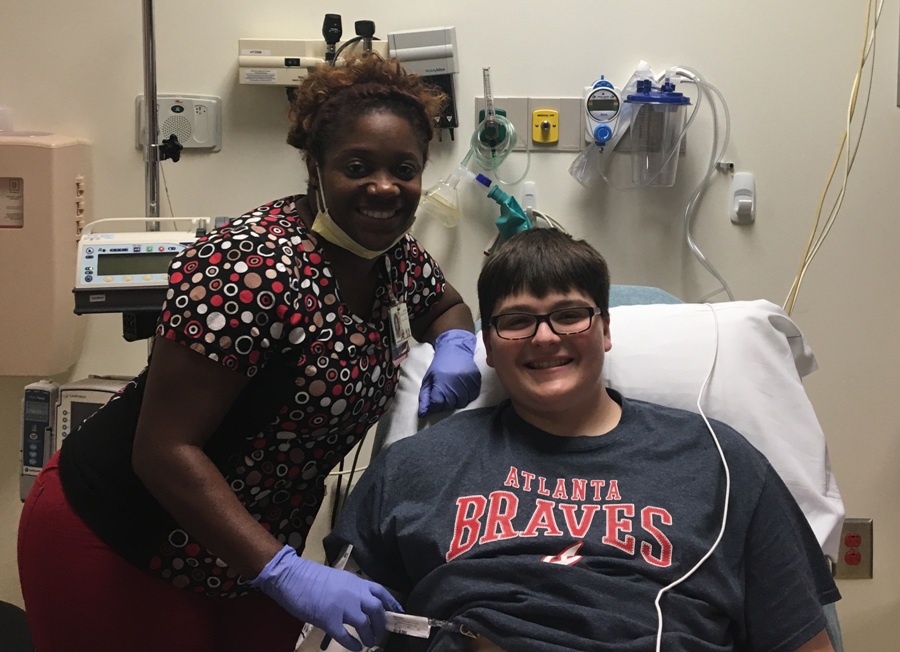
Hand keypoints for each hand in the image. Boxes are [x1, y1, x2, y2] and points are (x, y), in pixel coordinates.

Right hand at [250, 545, 400, 650]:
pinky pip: (345, 636)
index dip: (392, 603)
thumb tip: (360, 603)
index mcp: (355, 581)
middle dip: (381, 623)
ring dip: (369, 635)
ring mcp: (341, 606)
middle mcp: (353, 593)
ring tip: (368, 642)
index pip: (380, 591)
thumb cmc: (311, 577)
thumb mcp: (338, 579)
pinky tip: (355, 648)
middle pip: (376, 609)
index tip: (399, 613)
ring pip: (364, 624)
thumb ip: (351, 589)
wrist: (291, 577)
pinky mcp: (328, 619)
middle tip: (380, 633)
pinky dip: (352, 644)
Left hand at [417, 329, 480, 416]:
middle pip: (451, 405)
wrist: (455, 348)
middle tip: (445, 396)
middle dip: (446, 403)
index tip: (436, 401)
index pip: (438, 404)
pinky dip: (467, 396)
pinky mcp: (476, 380)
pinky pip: (473, 396)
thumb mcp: (428, 379)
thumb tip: (422, 414)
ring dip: (458, 401)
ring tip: (454, 393)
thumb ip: (425, 397)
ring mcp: (467, 382)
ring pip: (463, 402)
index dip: (436, 405)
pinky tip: (462, 390)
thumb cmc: (439, 365)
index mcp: (441, 383)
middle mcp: (455, 383)